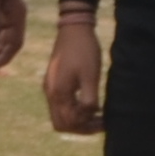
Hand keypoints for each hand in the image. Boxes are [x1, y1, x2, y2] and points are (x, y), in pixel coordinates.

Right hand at [44, 5, 105, 135]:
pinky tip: (89, 103)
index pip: (68, 123)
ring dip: (78, 119)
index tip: (103, 121)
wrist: (73, 28)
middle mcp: (50, 93)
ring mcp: (51, 87)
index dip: (86, 126)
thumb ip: (89, 99)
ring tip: (97, 115)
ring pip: (60, 115)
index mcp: (58, 93)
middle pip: (61, 123)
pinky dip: (74, 109)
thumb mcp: (91, 76)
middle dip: (80, 127)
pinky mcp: (54, 81)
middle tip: (100, 122)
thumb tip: (90, 114)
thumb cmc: (84, 50)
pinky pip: (61, 104)